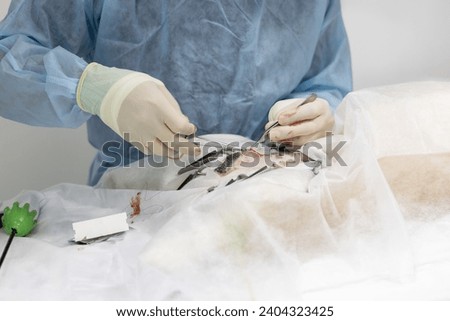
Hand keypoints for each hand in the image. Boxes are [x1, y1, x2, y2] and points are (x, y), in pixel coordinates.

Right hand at [77, 63, 198, 157]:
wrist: (110, 92)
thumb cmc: (140, 88)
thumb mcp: (160, 91)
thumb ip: (174, 109)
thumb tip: (185, 127)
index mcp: (157, 107)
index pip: (180, 127)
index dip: (189, 130)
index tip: (191, 129)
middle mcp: (148, 123)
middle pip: (173, 142)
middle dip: (187, 146)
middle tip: (194, 148)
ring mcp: (139, 134)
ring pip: (161, 152)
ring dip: (174, 153)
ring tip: (180, 152)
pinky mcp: (132, 140)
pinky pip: (149, 152)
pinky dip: (159, 152)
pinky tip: (165, 149)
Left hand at [266, 97, 333, 145]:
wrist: (319, 119)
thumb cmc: (305, 110)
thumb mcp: (298, 104)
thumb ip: (289, 111)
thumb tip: (275, 123)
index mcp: (321, 107)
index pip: (310, 111)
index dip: (294, 115)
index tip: (280, 119)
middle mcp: (324, 122)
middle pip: (308, 129)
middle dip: (288, 131)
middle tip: (272, 133)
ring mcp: (322, 135)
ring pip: (304, 140)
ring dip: (286, 140)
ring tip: (273, 138)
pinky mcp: (317, 145)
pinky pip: (302, 147)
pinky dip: (289, 145)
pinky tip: (279, 142)